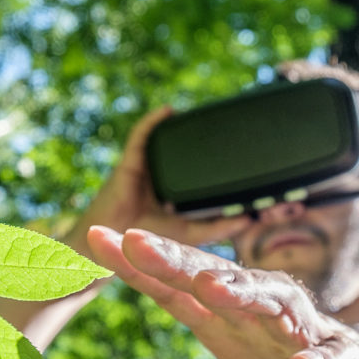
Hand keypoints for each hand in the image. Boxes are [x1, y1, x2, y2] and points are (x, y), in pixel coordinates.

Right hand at [75, 108, 250, 246]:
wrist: (109, 247)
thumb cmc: (145, 243)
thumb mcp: (190, 234)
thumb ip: (217, 227)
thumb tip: (248, 218)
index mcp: (178, 193)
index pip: (201, 171)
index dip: (218, 161)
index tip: (243, 152)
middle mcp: (163, 176)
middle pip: (184, 151)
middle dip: (201, 138)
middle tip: (227, 126)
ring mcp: (146, 168)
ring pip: (166, 141)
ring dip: (181, 126)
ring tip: (200, 113)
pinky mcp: (130, 163)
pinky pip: (140, 136)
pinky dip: (153, 122)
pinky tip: (168, 111)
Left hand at [86, 226, 358, 358]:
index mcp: (230, 327)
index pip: (177, 290)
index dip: (138, 267)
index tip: (96, 239)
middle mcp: (264, 322)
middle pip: (219, 283)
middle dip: (179, 262)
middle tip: (138, 242)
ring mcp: (308, 341)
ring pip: (277, 307)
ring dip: (246, 295)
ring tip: (211, 288)